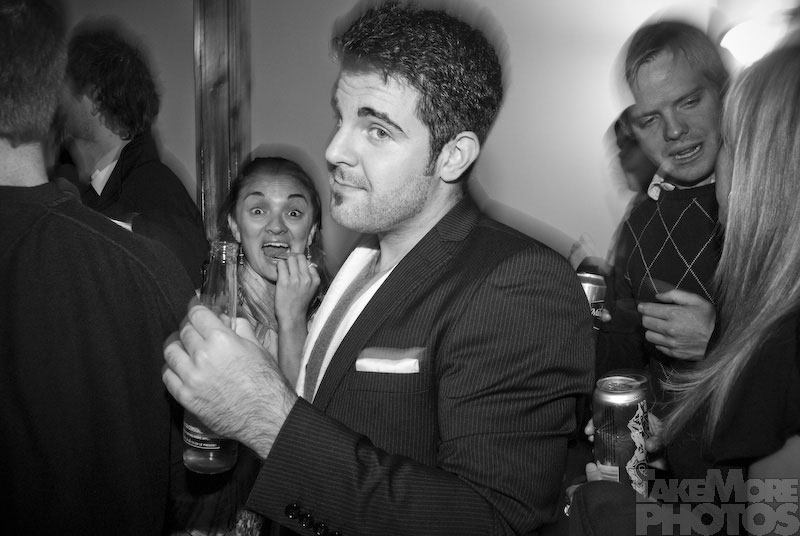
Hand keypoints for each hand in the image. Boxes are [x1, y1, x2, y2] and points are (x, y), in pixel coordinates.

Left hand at [162, 300, 297, 457]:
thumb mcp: (258, 347)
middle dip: (189, 326)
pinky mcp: (186, 397)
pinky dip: (172, 369)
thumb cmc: (267, 381)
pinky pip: (167, 376)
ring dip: (177, 346)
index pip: (196, 314)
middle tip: (194, 329)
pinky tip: (181, 369)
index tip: (195, 307)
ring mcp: (191, 377)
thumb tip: (224, 319)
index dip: (195, 307)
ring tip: (184, 348)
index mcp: (221, 339)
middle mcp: (202, 355)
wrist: (266, 415)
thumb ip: (239, 328)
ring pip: (170, 351)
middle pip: (183, 331)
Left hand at [275, 253, 320, 326]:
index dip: (301, 264)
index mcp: (315, 279)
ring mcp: (295, 279)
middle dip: (293, 259)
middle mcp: (306, 278)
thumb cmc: (300, 304)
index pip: (308, 262)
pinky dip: (278, 266)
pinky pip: (280, 264)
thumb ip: (310, 277)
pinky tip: (278, 272)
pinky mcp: (284, 282)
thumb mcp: (311, 290)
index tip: (297, 268)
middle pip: (299, 257)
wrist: (292, 317)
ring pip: (290, 258)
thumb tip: (303, 264)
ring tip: (283, 269)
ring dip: (285, 262)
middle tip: (288, 265)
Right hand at [582, 415, 666, 481]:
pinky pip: (610, 446)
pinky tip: (597, 452)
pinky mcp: (624, 449)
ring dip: (598, 437)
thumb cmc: (669, 443)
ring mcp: (626, 437)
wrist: (672, 461)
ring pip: (608, 433)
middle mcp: (630, 425)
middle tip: (589, 433)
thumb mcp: (665, 439)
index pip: (619, 409)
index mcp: (639, 417)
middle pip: (609, 420)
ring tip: (592, 442)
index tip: (597, 419)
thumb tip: (648, 445)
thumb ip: (659, 441)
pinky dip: (603, 449)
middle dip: (596, 425)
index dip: (606, 412)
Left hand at [638, 289, 714, 359]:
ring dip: (653, 330)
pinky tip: (669, 337)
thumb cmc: (709, 319)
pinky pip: (657, 346)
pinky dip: (660, 341)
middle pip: (645, 322)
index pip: (646, 310)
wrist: (722, 341)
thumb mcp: (696, 301)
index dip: (644, 307)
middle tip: (656, 316)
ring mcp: (671, 343)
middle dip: (648, 317)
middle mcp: (669, 329)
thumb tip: (658, 296)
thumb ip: (675, 295)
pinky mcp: (674, 353)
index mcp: (673, 314)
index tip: (644, 306)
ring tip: (662, 327)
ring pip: (648, 335)